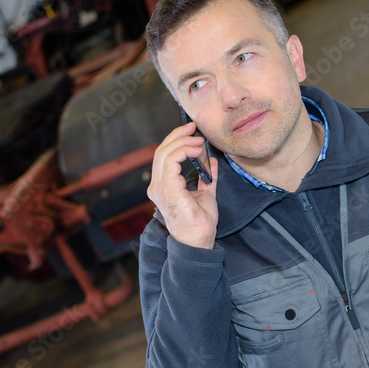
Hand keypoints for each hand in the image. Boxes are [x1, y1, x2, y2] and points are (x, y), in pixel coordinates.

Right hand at [147, 122, 219, 248]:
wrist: (199, 239)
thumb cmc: (200, 222)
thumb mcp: (205, 194)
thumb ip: (206, 177)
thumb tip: (211, 161)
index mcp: (163, 186)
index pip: (164, 156)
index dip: (176, 140)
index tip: (192, 131)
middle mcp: (157, 186)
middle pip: (161, 151)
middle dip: (178, 135)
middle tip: (193, 128)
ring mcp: (160, 188)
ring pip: (165, 153)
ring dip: (183, 142)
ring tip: (199, 141)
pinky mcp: (168, 189)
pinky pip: (171, 162)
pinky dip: (184, 152)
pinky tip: (196, 151)